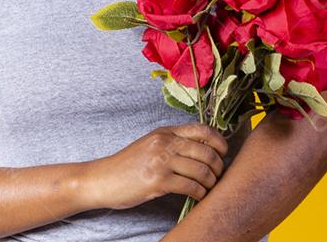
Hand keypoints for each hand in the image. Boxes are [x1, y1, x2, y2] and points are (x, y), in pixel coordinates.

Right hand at [80, 123, 229, 209]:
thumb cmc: (127, 165)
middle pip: (206, 151)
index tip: (224, 153)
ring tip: (209, 188)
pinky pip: (191, 186)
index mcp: (165, 132)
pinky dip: (200, 193)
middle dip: (219, 166)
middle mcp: (165, 143)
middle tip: (219, 176)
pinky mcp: (158, 181)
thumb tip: (204, 151)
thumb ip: (173, 144)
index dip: (219, 141)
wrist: (102, 179)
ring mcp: (161, 161)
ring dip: (211, 182)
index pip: (202, 130)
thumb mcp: (151, 145)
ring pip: (202, 170)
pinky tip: (199, 196)